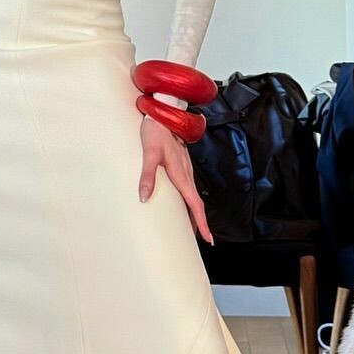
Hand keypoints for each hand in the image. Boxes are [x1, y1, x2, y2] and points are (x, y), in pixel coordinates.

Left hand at [139, 116, 212, 243]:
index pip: (195, 205)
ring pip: (193, 196)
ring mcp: (185, 170)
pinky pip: (188, 188)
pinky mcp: (181, 165)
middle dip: (200, 223)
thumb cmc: (156, 131)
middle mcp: (187, 174)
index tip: (209, 238)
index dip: (203, 223)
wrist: (163, 113)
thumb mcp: (149, 153)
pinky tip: (182, 203)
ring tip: (192, 228)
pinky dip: (189, 201)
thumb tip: (144, 197)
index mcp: (182, 175)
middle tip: (202, 240)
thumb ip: (147, 175)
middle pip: (196, 204)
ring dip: (194, 213)